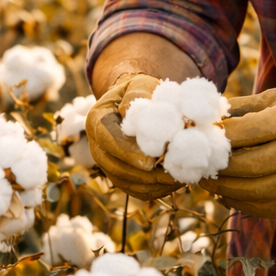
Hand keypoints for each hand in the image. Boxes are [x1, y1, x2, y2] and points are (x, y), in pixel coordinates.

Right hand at [85, 75, 180, 199]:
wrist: (136, 103)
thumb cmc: (141, 92)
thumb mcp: (140, 85)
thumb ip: (137, 95)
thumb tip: (134, 115)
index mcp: (97, 121)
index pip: (108, 141)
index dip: (128, 153)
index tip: (151, 161)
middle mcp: (97, 146)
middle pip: (116, 167)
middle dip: (145, 175)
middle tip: (172, 175)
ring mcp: (106, 163)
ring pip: (126, 183)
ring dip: (152, 185)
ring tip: (178, 179)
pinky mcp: (119, 176)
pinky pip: (134, 190)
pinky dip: (154, 190)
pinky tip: (174, 184)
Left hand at [202, 84, 275, 216]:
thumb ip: (241, 107)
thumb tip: (203, 112)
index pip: (244, 133)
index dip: (216, 137)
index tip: (197, 137)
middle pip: (246, 166)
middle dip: (215, 167)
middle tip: (195, 164)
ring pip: (253, 192)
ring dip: (224, 189)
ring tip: (207, 180)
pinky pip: (266, 208)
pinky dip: (242, 203)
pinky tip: (228, 193)